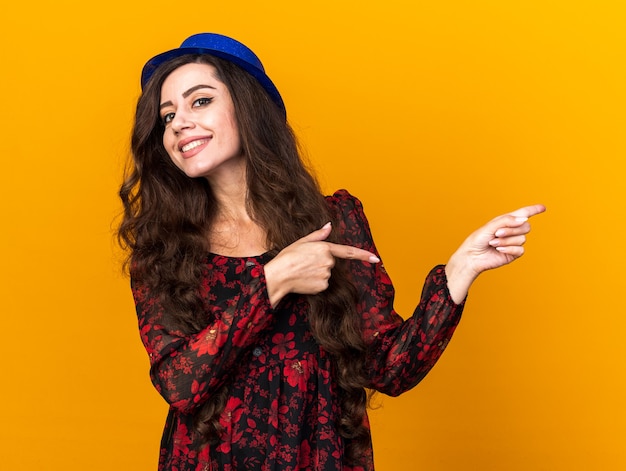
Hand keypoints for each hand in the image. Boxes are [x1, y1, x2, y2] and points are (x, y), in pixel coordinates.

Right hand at [264, 222, 379, 307]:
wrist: (279, 275)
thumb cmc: (287, 257)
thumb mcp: (302, 242)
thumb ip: (318, 235)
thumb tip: (329, 226)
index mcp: (325, 248)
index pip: (349, 252)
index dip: (364, 255)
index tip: (376, 259)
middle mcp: (328, 261)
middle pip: (331, 263)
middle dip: (321, 263)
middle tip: (305, 263)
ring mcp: (327, 275)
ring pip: (327, 274)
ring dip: (317, 273)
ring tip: (303, 271)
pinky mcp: (323, 286)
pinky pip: (323, 284)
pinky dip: (315, 283)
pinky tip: (305, 280)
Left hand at [445, 204, 545, 303]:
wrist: (472, 256)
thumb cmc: (478, 240)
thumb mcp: (490, 226)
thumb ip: (506, 221)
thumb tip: (523, 220)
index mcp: (506, 221)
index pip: (523, 214)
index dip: (533, 210)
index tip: (543, 207)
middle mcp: (512, 231)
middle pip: (526, 226)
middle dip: (512, 229)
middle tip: (497, 233)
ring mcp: (513, 243)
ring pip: (522, 239)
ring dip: (506, 240)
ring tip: (493, 243)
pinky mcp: (513, 254)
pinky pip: (520, 250)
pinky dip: (509, 249)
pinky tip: (499, 250)